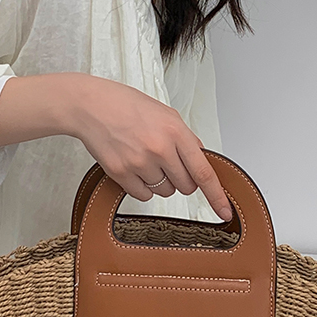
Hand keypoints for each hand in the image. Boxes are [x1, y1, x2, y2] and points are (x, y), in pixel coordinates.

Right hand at [69, 74, 232, 220]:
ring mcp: (140, 163)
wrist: (91, 105)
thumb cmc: (127, 106)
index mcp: (175, 131)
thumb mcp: (165, 114)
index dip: (217, 196)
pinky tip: (133, 166)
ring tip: (145, 158)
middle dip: (181, 179)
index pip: (204, 172)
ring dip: (160, 182)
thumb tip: (202, 161)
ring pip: (165, 192)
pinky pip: (143, 195)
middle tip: (167, 161)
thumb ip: (186, 138)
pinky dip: (142, 187)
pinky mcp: (121, 174)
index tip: (225, 211)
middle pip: (186, 186)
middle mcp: (160, 149)